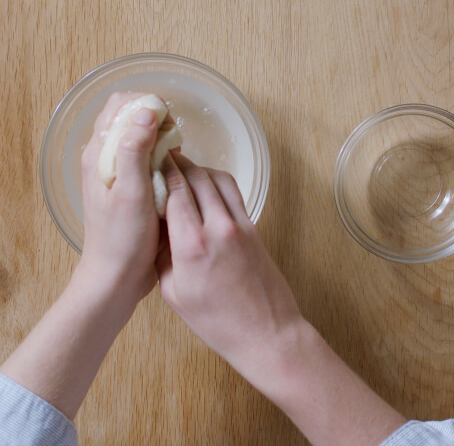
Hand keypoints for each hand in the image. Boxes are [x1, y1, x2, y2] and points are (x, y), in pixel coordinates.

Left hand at [79, 92, 160, 304]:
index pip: (120, 106)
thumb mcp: (132, 192)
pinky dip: (161, 158)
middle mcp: (105, 158)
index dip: (147, 106)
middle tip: (175, 143)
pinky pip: (145, 159)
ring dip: (160, 140)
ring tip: (176, 158)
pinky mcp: (129, 186)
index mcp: (100, 154)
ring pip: (139, 138)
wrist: (117, 276)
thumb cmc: (123, 238)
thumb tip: (146, 111)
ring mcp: (116, 172)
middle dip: (157, 121)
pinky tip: (173, 174)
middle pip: (129, 118)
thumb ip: (135, 150)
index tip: (170, 125)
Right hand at [156, 152, 405, 444]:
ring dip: (200, 169)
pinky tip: (209, 188)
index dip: (160, 171)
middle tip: (163, 159)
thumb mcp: (173, 293)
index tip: (149, 161)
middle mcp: (217, 227)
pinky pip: (235, 194)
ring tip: (185, 170)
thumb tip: (157, 226)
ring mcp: (240, 225)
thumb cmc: (216, 322)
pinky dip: (219, 183)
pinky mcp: (254, 229)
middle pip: (196, 177)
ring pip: (218, 179)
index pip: (173, 191)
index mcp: (190, 245)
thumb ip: (162, 254)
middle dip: (178, 164)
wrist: (266, 333)